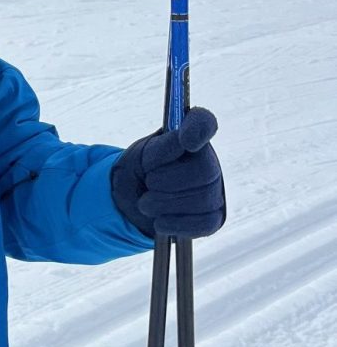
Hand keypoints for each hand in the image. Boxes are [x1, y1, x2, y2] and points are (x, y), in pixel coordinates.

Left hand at [111, 107, 225, 238]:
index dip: (199, 128)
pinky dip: (175, 223)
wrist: (131, 200)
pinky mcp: (213, 218)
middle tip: (149, 182)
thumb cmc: (141, 171)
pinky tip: (159, 221)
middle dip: (168, 181)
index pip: (204, 122)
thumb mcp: (143, 156)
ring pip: (202, 200)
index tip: (186, 140)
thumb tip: (183, 141)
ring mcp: (214, 191)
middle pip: (205, 171)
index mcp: (189, 138)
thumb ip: (162, 148)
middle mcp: (209, 162)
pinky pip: (203, 224)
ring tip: (146, 203)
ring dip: (164, 204)